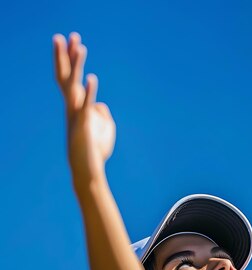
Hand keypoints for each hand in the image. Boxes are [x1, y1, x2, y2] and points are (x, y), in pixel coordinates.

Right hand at [53, 32, 115, 182]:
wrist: (88, 171)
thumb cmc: (95, 151)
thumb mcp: (103, 128)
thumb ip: (101, 113)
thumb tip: (99, 103)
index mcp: (76, 107)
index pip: (71, 79)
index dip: (71, 60)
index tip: (73, 41)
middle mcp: (72, 108)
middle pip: (66, 77)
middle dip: (67, 56)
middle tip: (67, 34)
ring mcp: (76, 116)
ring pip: (73, 87)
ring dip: (77, 66)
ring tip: (81, 47)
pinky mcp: (83, 126)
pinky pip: (86, 106)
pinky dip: (90, 92)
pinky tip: (93, 78)